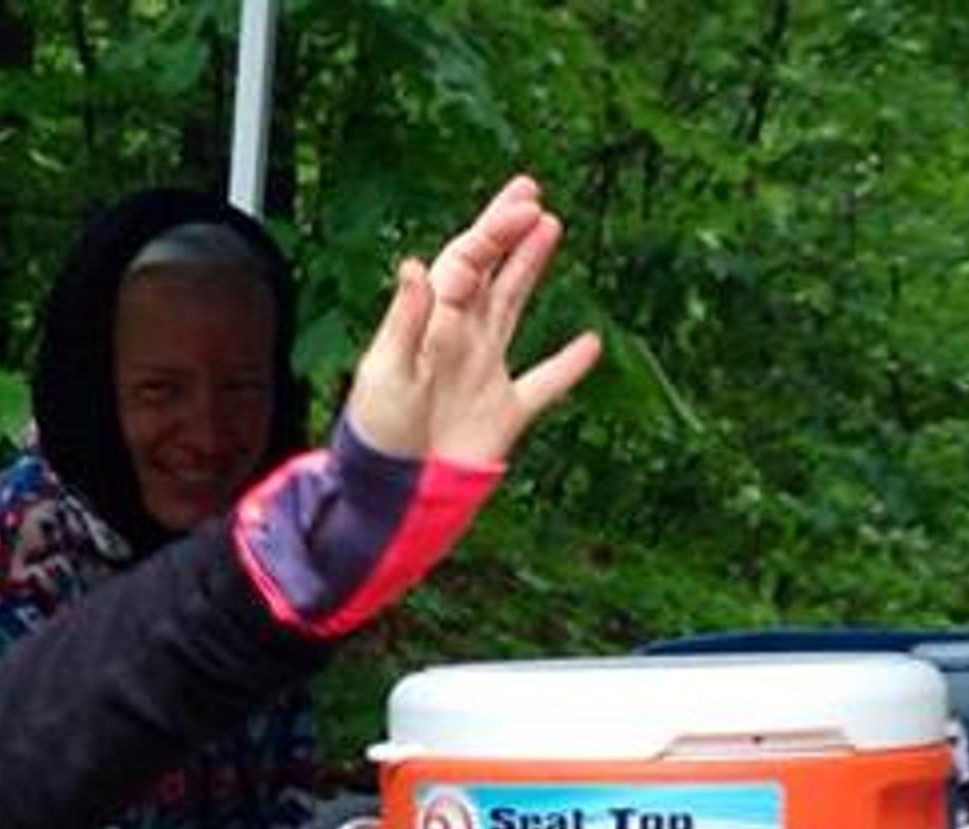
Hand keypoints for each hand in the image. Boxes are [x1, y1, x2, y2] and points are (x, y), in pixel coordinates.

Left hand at [341, 174, 600, 467]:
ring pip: (512, 307)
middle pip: (487, 271)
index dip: (494, 231)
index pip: (466, 262)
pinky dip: (568, 367)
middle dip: (506, 230)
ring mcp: (482, 373)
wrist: (391, 498)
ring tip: (550, 227)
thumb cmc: (377, 438)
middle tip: (530, 191)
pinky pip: (543, 385)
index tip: (525, 206)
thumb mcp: (385, 376)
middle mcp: (458, 340)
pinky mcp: (502, 415)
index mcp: (430, 325)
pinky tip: (591, 345)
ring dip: (529, 267)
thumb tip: (416, 264)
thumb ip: (405, 321)